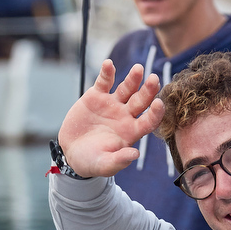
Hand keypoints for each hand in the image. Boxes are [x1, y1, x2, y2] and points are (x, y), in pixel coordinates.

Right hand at [57, 60, 164, 178]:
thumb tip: (136, 154)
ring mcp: (112, 103)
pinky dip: (107, 72)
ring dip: (133, 78)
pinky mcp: (97, 95)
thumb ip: (119, 160)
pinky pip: (104, 81)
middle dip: (148, 90)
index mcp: (131, 132)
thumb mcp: (104, 165)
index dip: (155, 113)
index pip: (149, 121)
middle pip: (141, 100)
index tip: (159, 104)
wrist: (71, 151)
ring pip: (127, 88)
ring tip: (139, 69)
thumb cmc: (90, 162)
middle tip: (154, 79)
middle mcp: (125, 115)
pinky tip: (108, 64)